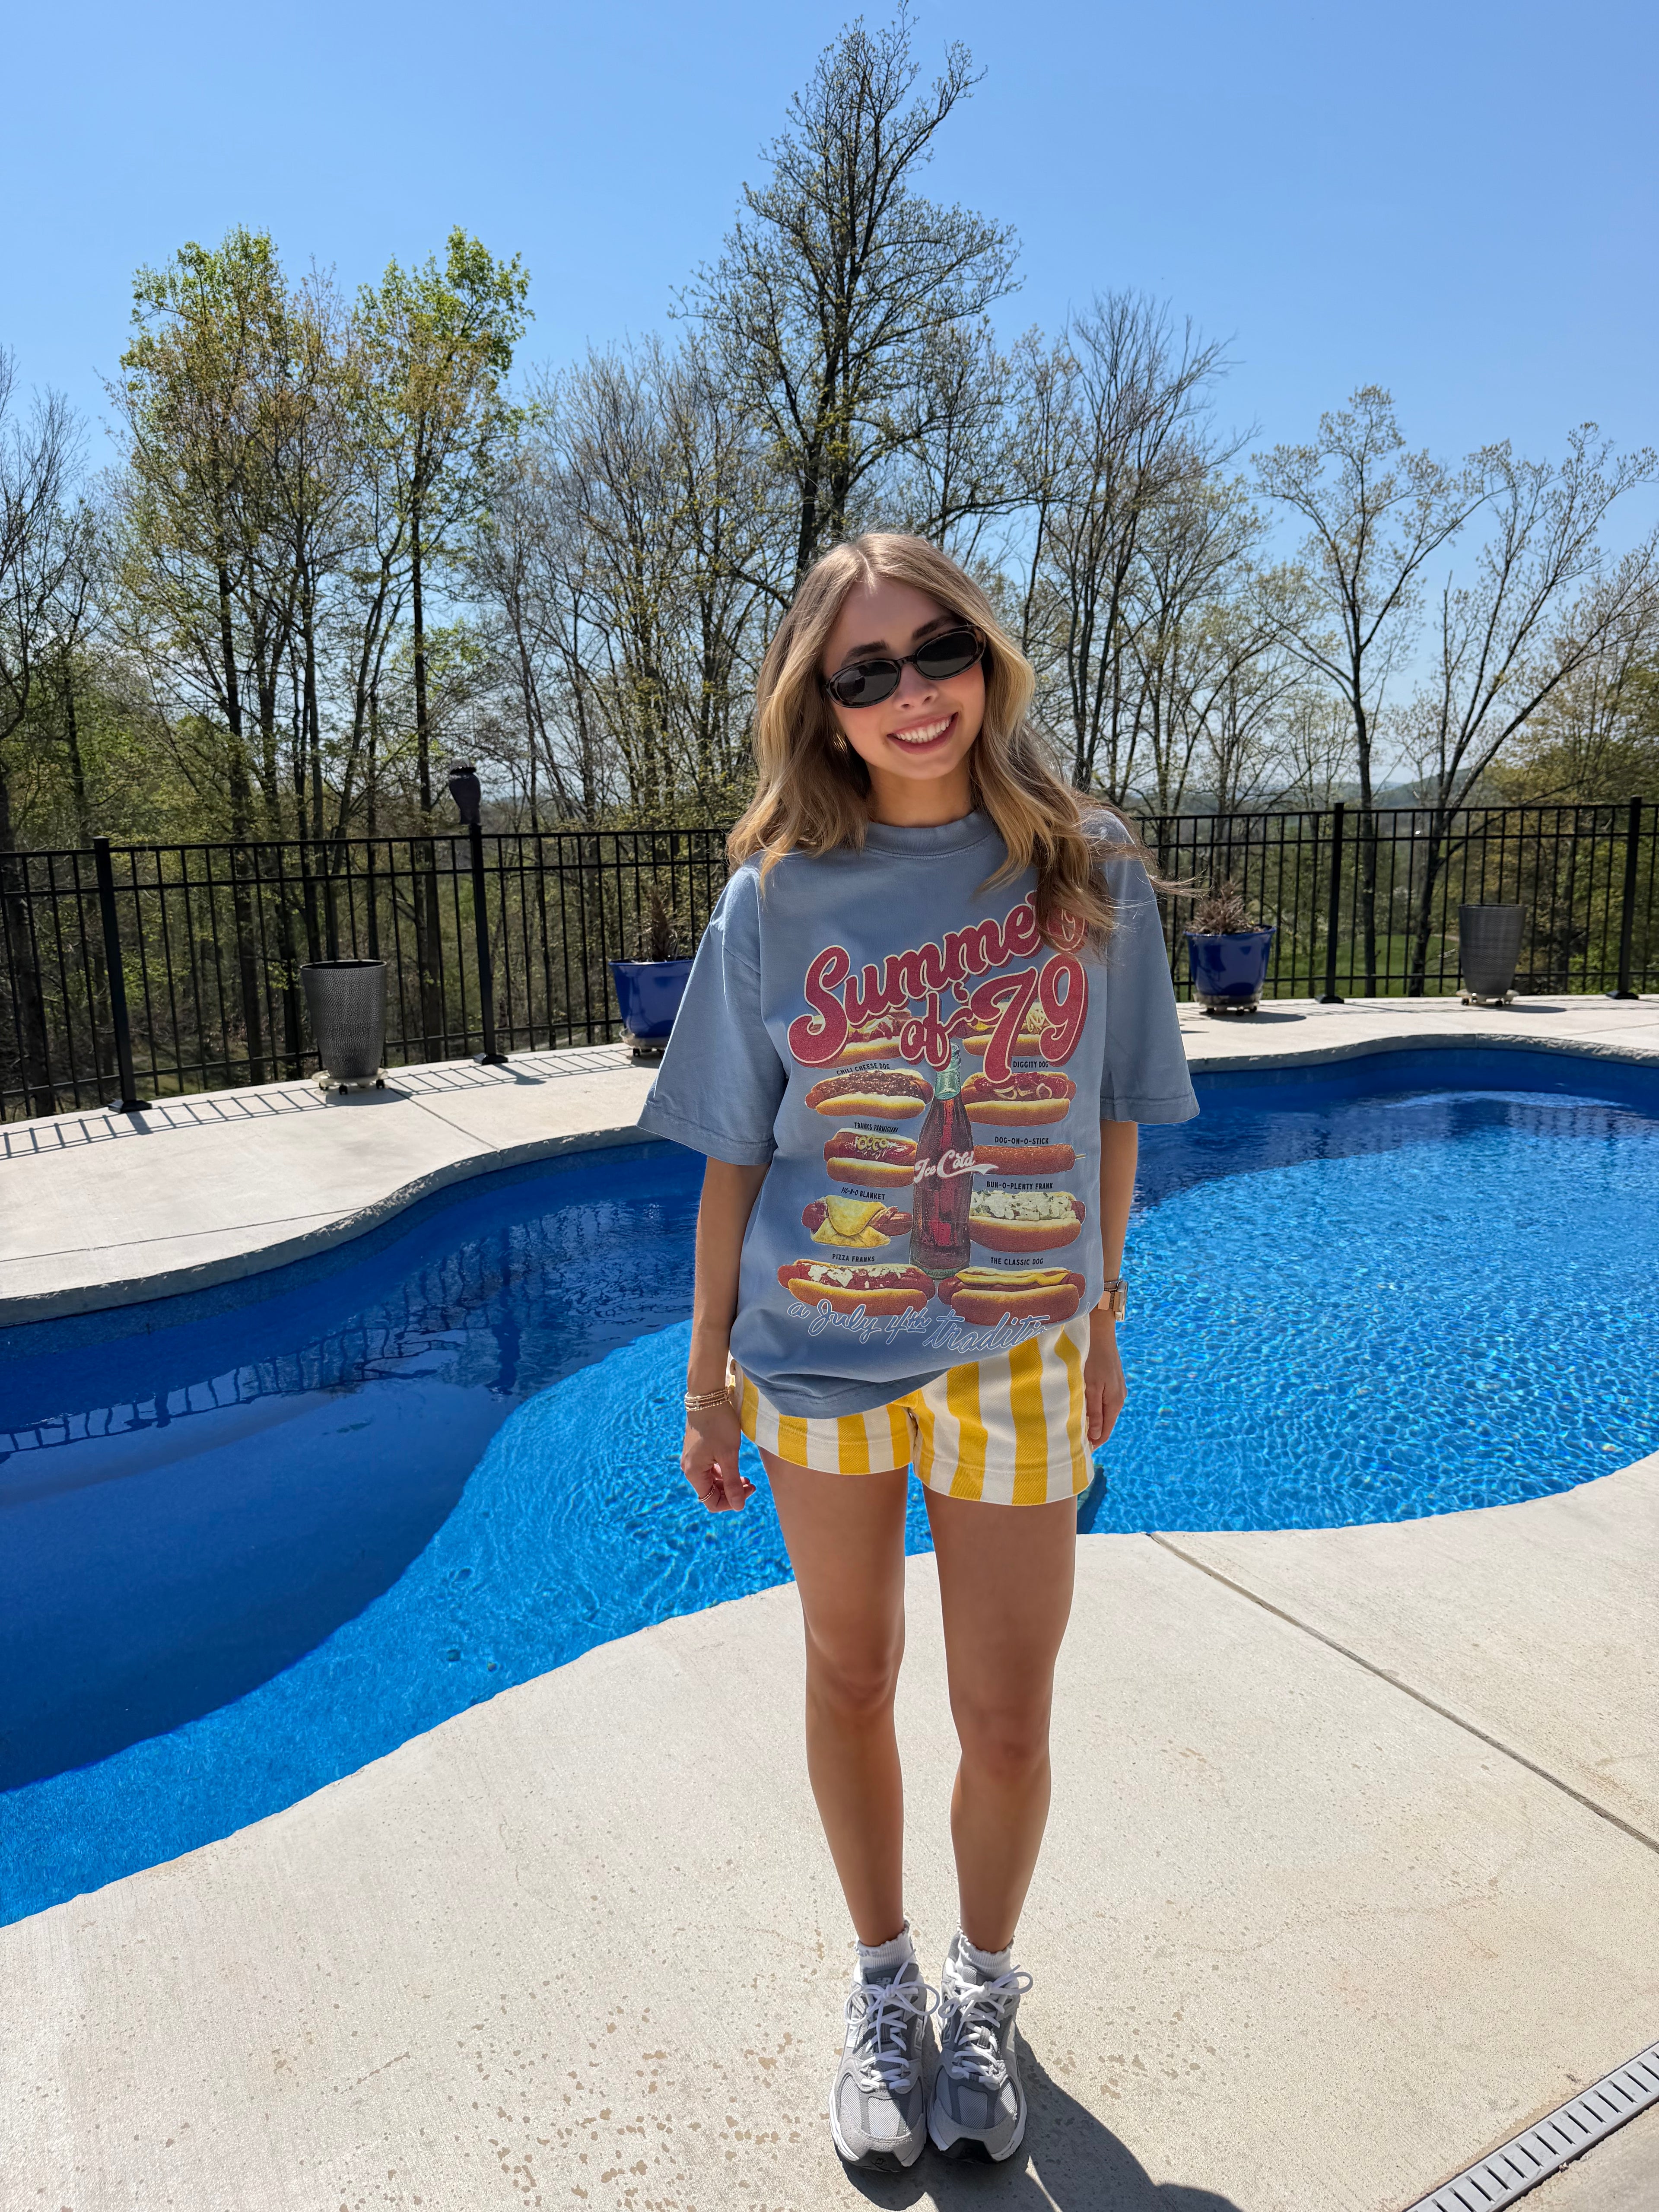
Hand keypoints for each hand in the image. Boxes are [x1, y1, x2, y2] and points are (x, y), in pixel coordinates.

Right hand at [681, 1401, 754, 1512]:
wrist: (707, 1396)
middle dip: (732, 1492)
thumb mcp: (729, 1455)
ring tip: (746, 1477)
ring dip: (729, 1482)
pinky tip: (735, 1467)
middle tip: (752, 1484)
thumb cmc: (719, 1424)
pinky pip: (709, 1469)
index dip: (731, 1502)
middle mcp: (689, 1468)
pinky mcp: (697, 1450)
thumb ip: (733, 1482)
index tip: (750, 1490)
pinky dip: (723, 1472)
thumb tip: (738, 1507)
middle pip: (711, 1492)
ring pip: (711, 1481)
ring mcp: (692, 1459)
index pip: (711, 1502)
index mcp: (694, 1473)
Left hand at [1084, 1312, 1125, 1447]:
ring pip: (1103, 1412)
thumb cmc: (1092, 1359)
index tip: (1079, 1452)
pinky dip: (1093, 1409)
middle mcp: (1118, 1398)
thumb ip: (1093, 1412)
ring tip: (1074, 1427)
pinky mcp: (1110, 1381)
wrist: (1099, 1333)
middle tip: (1073, 1442)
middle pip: (1105, 1424)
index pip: (1105, 1432)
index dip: (1093, 1443)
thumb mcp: (1090, 1387)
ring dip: (1091, 1421)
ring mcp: (1116, 1389)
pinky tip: (1081, 1408)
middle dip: (1092, 1434)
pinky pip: (1102, 1402)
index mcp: (1115, 1402)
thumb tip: (1095, 1437)